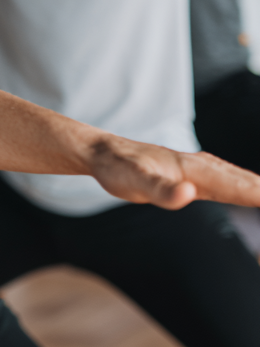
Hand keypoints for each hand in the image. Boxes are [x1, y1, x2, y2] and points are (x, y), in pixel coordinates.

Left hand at [88, 134, 259, 209]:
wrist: (102, 153)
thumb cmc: (116, 168)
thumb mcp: (133, 182)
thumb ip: (161, 190)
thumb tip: (188, 194)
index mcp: (196, 170)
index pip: (243, 187)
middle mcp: (204, 167)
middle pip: (251, 182)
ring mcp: (200, 170)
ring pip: (243, 180)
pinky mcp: (194, 176)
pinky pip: (231, 183)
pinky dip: (250, 188)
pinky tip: (256, 193)